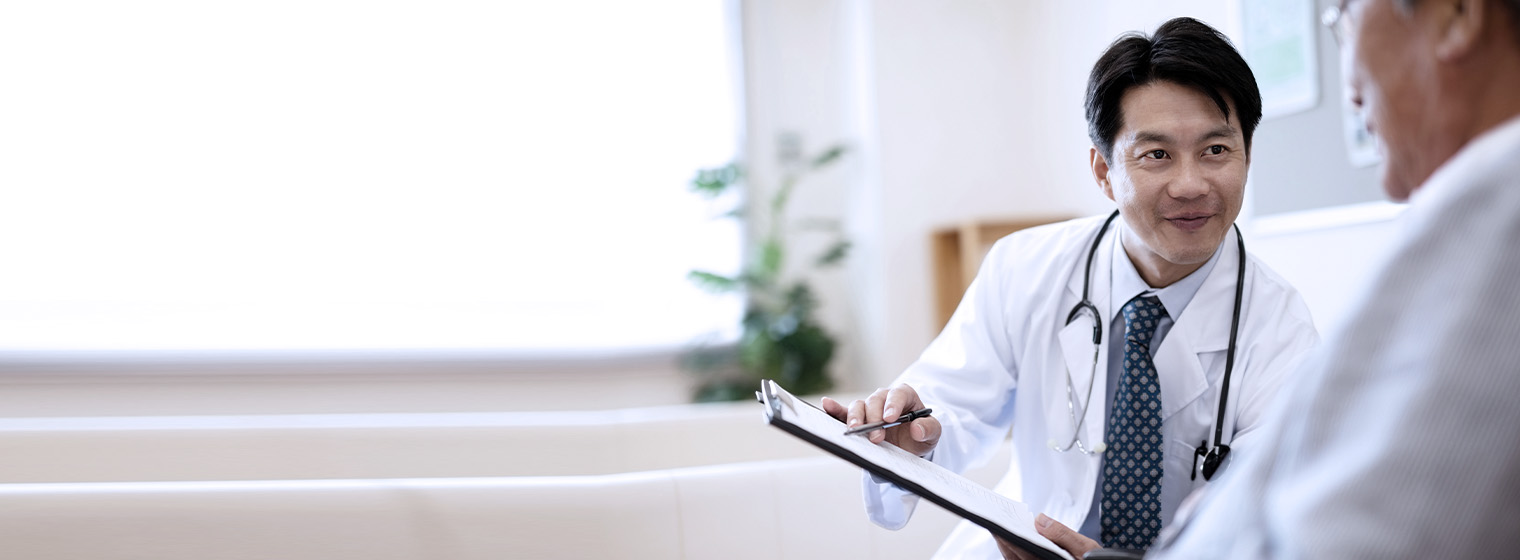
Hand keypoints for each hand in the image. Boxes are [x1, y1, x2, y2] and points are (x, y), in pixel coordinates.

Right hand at [819, 384, 940, 456]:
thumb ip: (930, 429)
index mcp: (905, 396)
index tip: (890, 419)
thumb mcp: (933, 434)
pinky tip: (826, 405)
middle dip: (874, 418)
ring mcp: (869, 407)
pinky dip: (834, 409)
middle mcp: (884, 398)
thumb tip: (917, 428)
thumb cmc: (921, 434)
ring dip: (856, 417)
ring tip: (855, 431)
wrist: (910, 444)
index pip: (898, 394)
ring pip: (859, 406)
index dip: (893, 404)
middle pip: (875, 401)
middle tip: (876, 437)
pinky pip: (844, 411)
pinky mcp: (858, 418)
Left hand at [994, 514, 1101, 559]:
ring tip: (1001, 526)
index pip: (1022, 552)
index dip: (1007, 538)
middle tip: (994, 520)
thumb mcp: (1088, 549)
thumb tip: (1040, 519)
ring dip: (1006, 545)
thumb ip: (1064, 535)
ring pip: (1015, 559)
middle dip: (1003, 539)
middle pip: (1013, 557)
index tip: (997, 525)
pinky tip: (1013, 538)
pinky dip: (1015, 550)